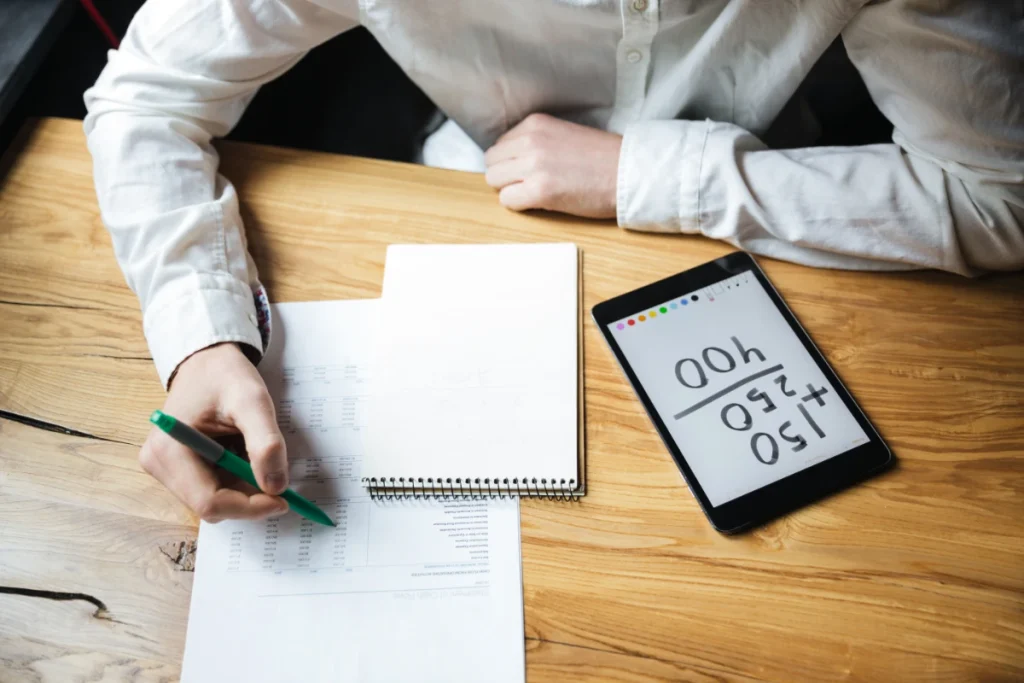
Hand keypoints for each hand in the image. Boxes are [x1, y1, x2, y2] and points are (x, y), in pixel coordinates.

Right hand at [140, 343, 289, 522]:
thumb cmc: (225, 375)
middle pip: (212, 506)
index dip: (250, 507)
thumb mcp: (253, 401)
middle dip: (249, 498)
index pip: (210, 503)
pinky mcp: (176, 468)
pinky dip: (236, 480)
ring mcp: (165, 468)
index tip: (283, 498)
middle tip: (277, 476)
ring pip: (215, 500)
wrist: (208, 360)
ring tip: (253, 452)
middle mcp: (158, 464)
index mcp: (168, 450)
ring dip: (244, 487)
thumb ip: (266, 443)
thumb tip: (276, 487)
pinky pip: (213, 488)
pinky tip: (241, 453)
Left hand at [484, 113, 621, 218]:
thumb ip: (536, 141)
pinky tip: (539, 202)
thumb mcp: (563, 133)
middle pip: (492, 162)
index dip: (510, 161)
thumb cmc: (602, 157)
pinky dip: (518, 204)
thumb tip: (512, 158)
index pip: (500, 144)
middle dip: (505, 175)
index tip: (527, 169)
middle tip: (526, 183)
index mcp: (535, 124)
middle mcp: (530, 141)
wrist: (627, 172)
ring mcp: (533, 166)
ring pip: (495, 180)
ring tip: (533, 192)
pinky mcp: (539, 191)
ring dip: (510, 189)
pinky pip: (507, 200)